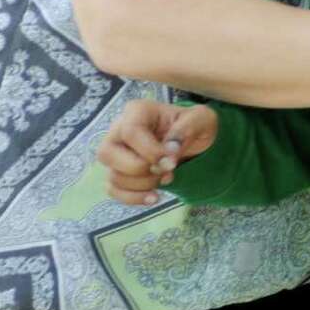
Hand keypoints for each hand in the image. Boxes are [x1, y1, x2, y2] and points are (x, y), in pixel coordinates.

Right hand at [97, 100, 217, 206]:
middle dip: (142, 169)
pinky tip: (154, 197)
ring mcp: (114, 153)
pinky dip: (133, 198)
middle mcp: (118, 130)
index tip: (172, 161)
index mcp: (137, 111)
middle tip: (167, 169)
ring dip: (143, 184)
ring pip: (113, 175)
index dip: (151, 151)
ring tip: (167, 177)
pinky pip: (112, 190)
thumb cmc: (195, 125)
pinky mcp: (116, 171)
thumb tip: (169, 152)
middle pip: (107, 154)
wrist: (195, 141)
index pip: (130, 132)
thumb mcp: (202, 119)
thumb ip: (187, 129)